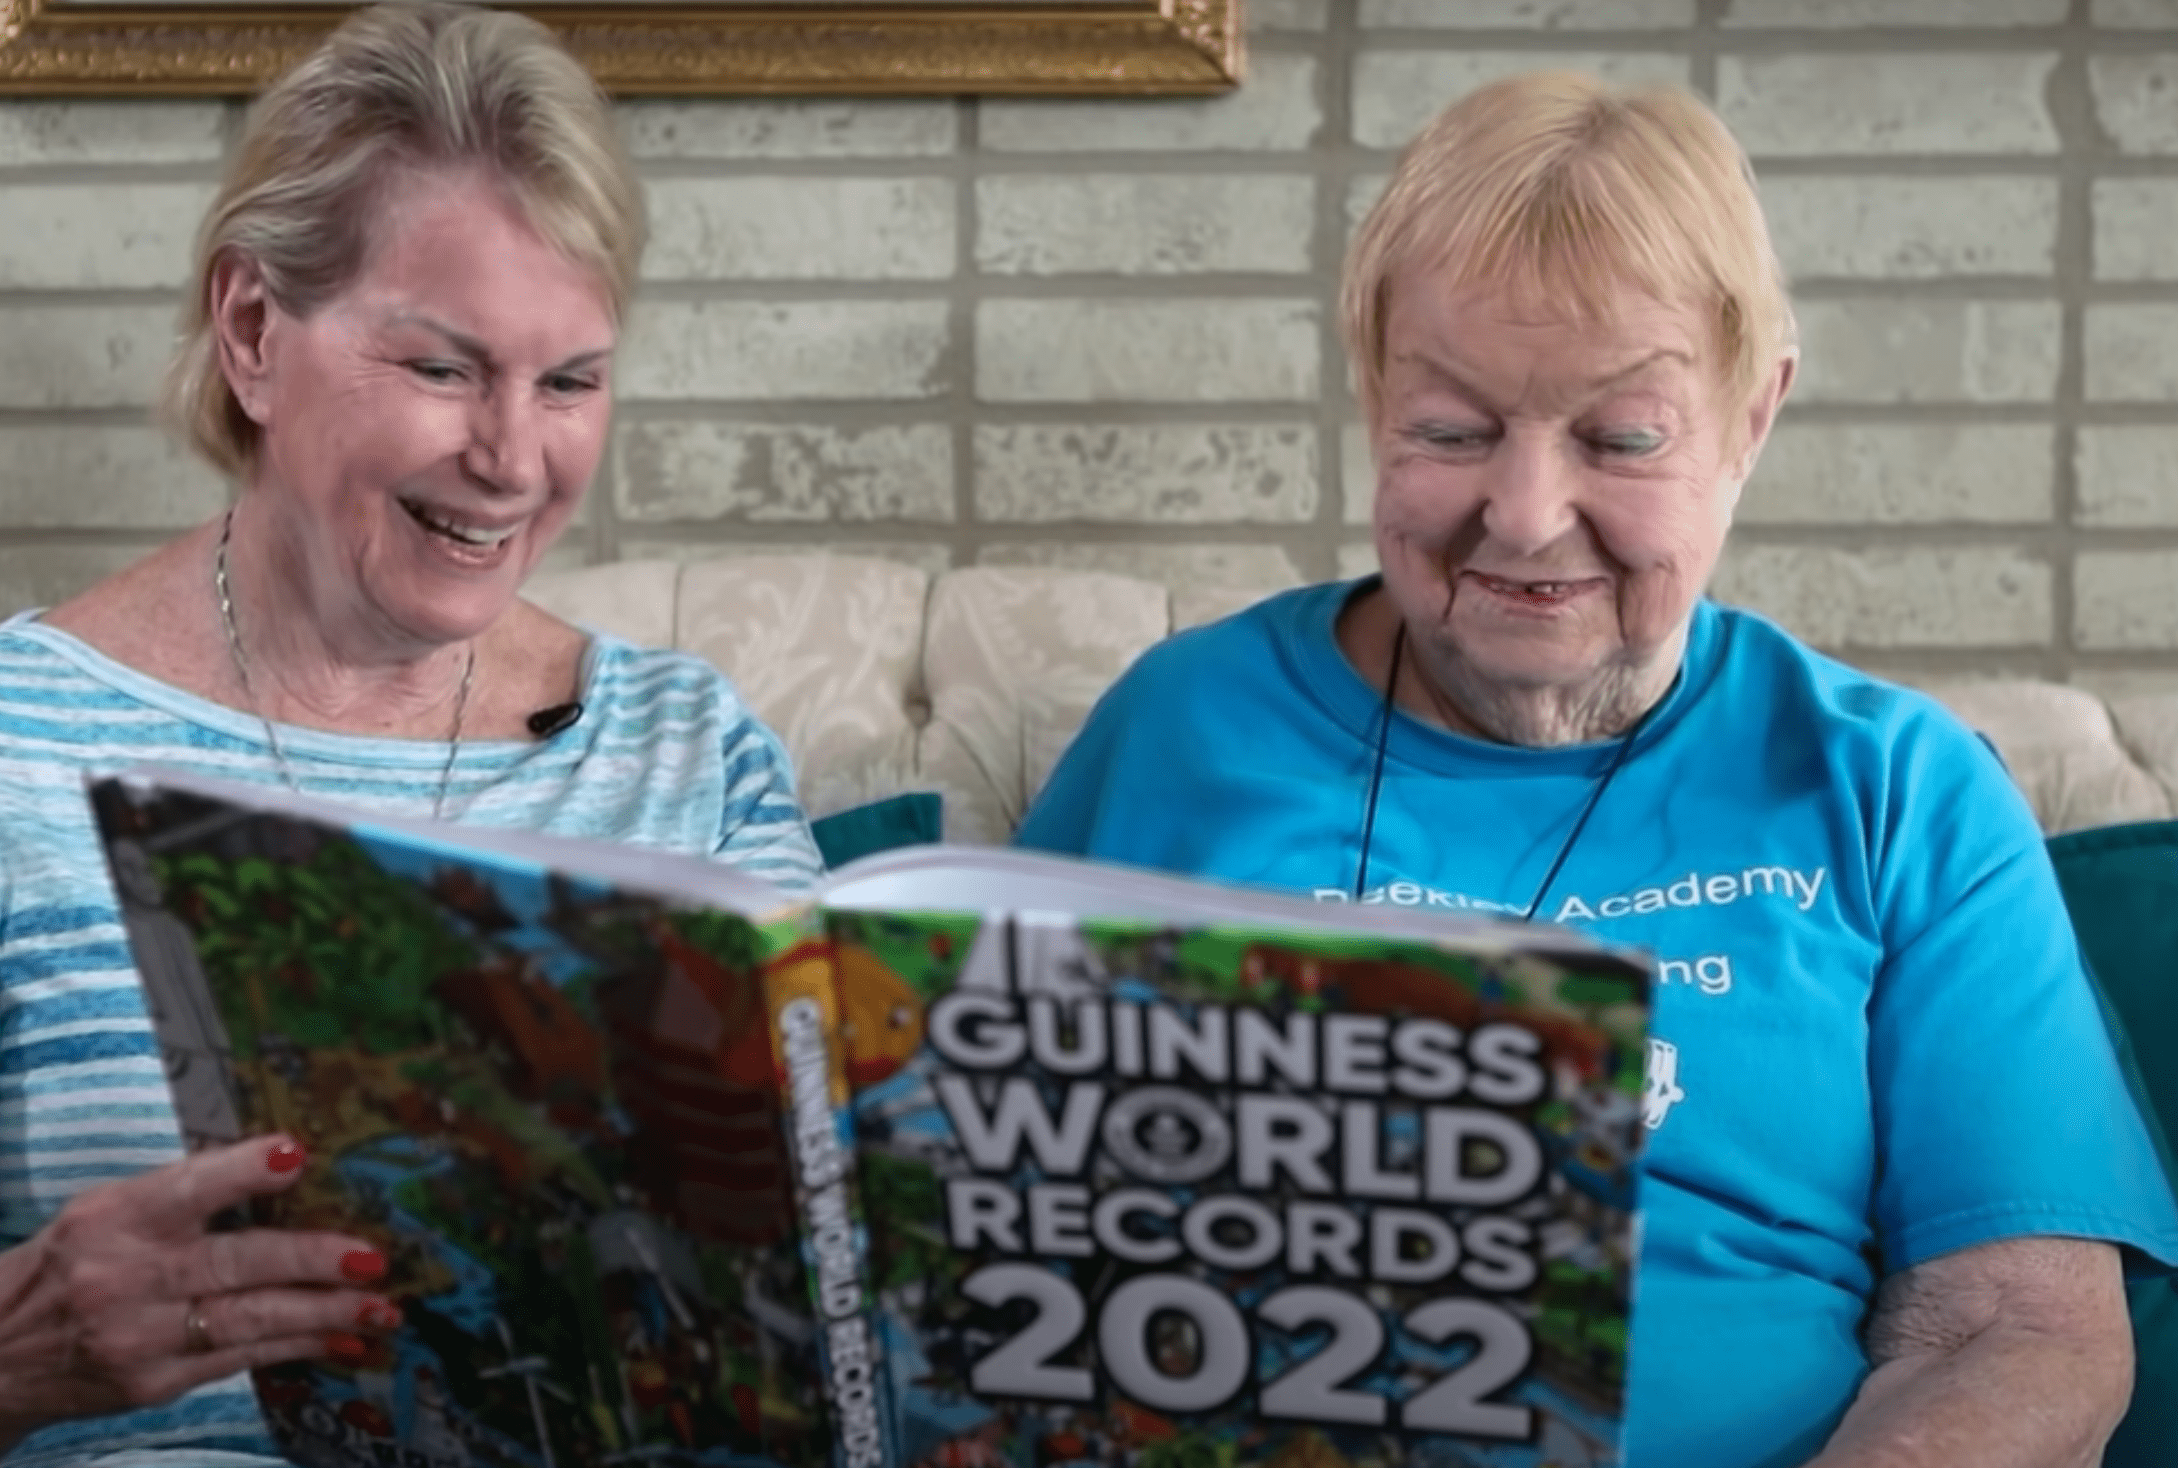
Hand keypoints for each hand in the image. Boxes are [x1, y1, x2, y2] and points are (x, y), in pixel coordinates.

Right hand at [0, 1134, 399, 1452]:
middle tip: (373, 1258)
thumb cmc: (73, 1263)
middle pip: (233, 1265)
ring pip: (248, 1321)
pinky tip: (342, 1342)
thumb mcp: (108, 1211)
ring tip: (381, 1308)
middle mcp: (125, 1278)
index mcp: (114, 1218)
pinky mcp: (153, 1384)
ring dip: (324, 1315)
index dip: (242, 1172)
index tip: (296, 1155)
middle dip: (311, 1261)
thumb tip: (287, 1170)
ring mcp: (140, 1338)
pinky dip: (297, 1348)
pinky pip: (240, 1359)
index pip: (186, 1188)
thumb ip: (185, 1195)